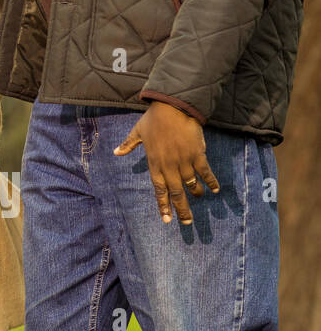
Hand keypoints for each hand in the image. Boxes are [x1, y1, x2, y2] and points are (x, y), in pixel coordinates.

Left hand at [114, 102, 219, 224]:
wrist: (172, 108)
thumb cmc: (154, 119)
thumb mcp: (137, 132)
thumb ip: (128, 145)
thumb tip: (116, 152)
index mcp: (154, 163)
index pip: (158, 189)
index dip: (163, 205)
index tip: (167, 219)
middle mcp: (169, 166)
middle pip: (176, 192)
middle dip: (181, 209)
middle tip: (186, 222)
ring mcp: (184, 161)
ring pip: (191, 184)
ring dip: (195, 194)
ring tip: (199, 199)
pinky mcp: (197, 154)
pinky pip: (205, 172)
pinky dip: (210, 181)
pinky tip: (215, 190)